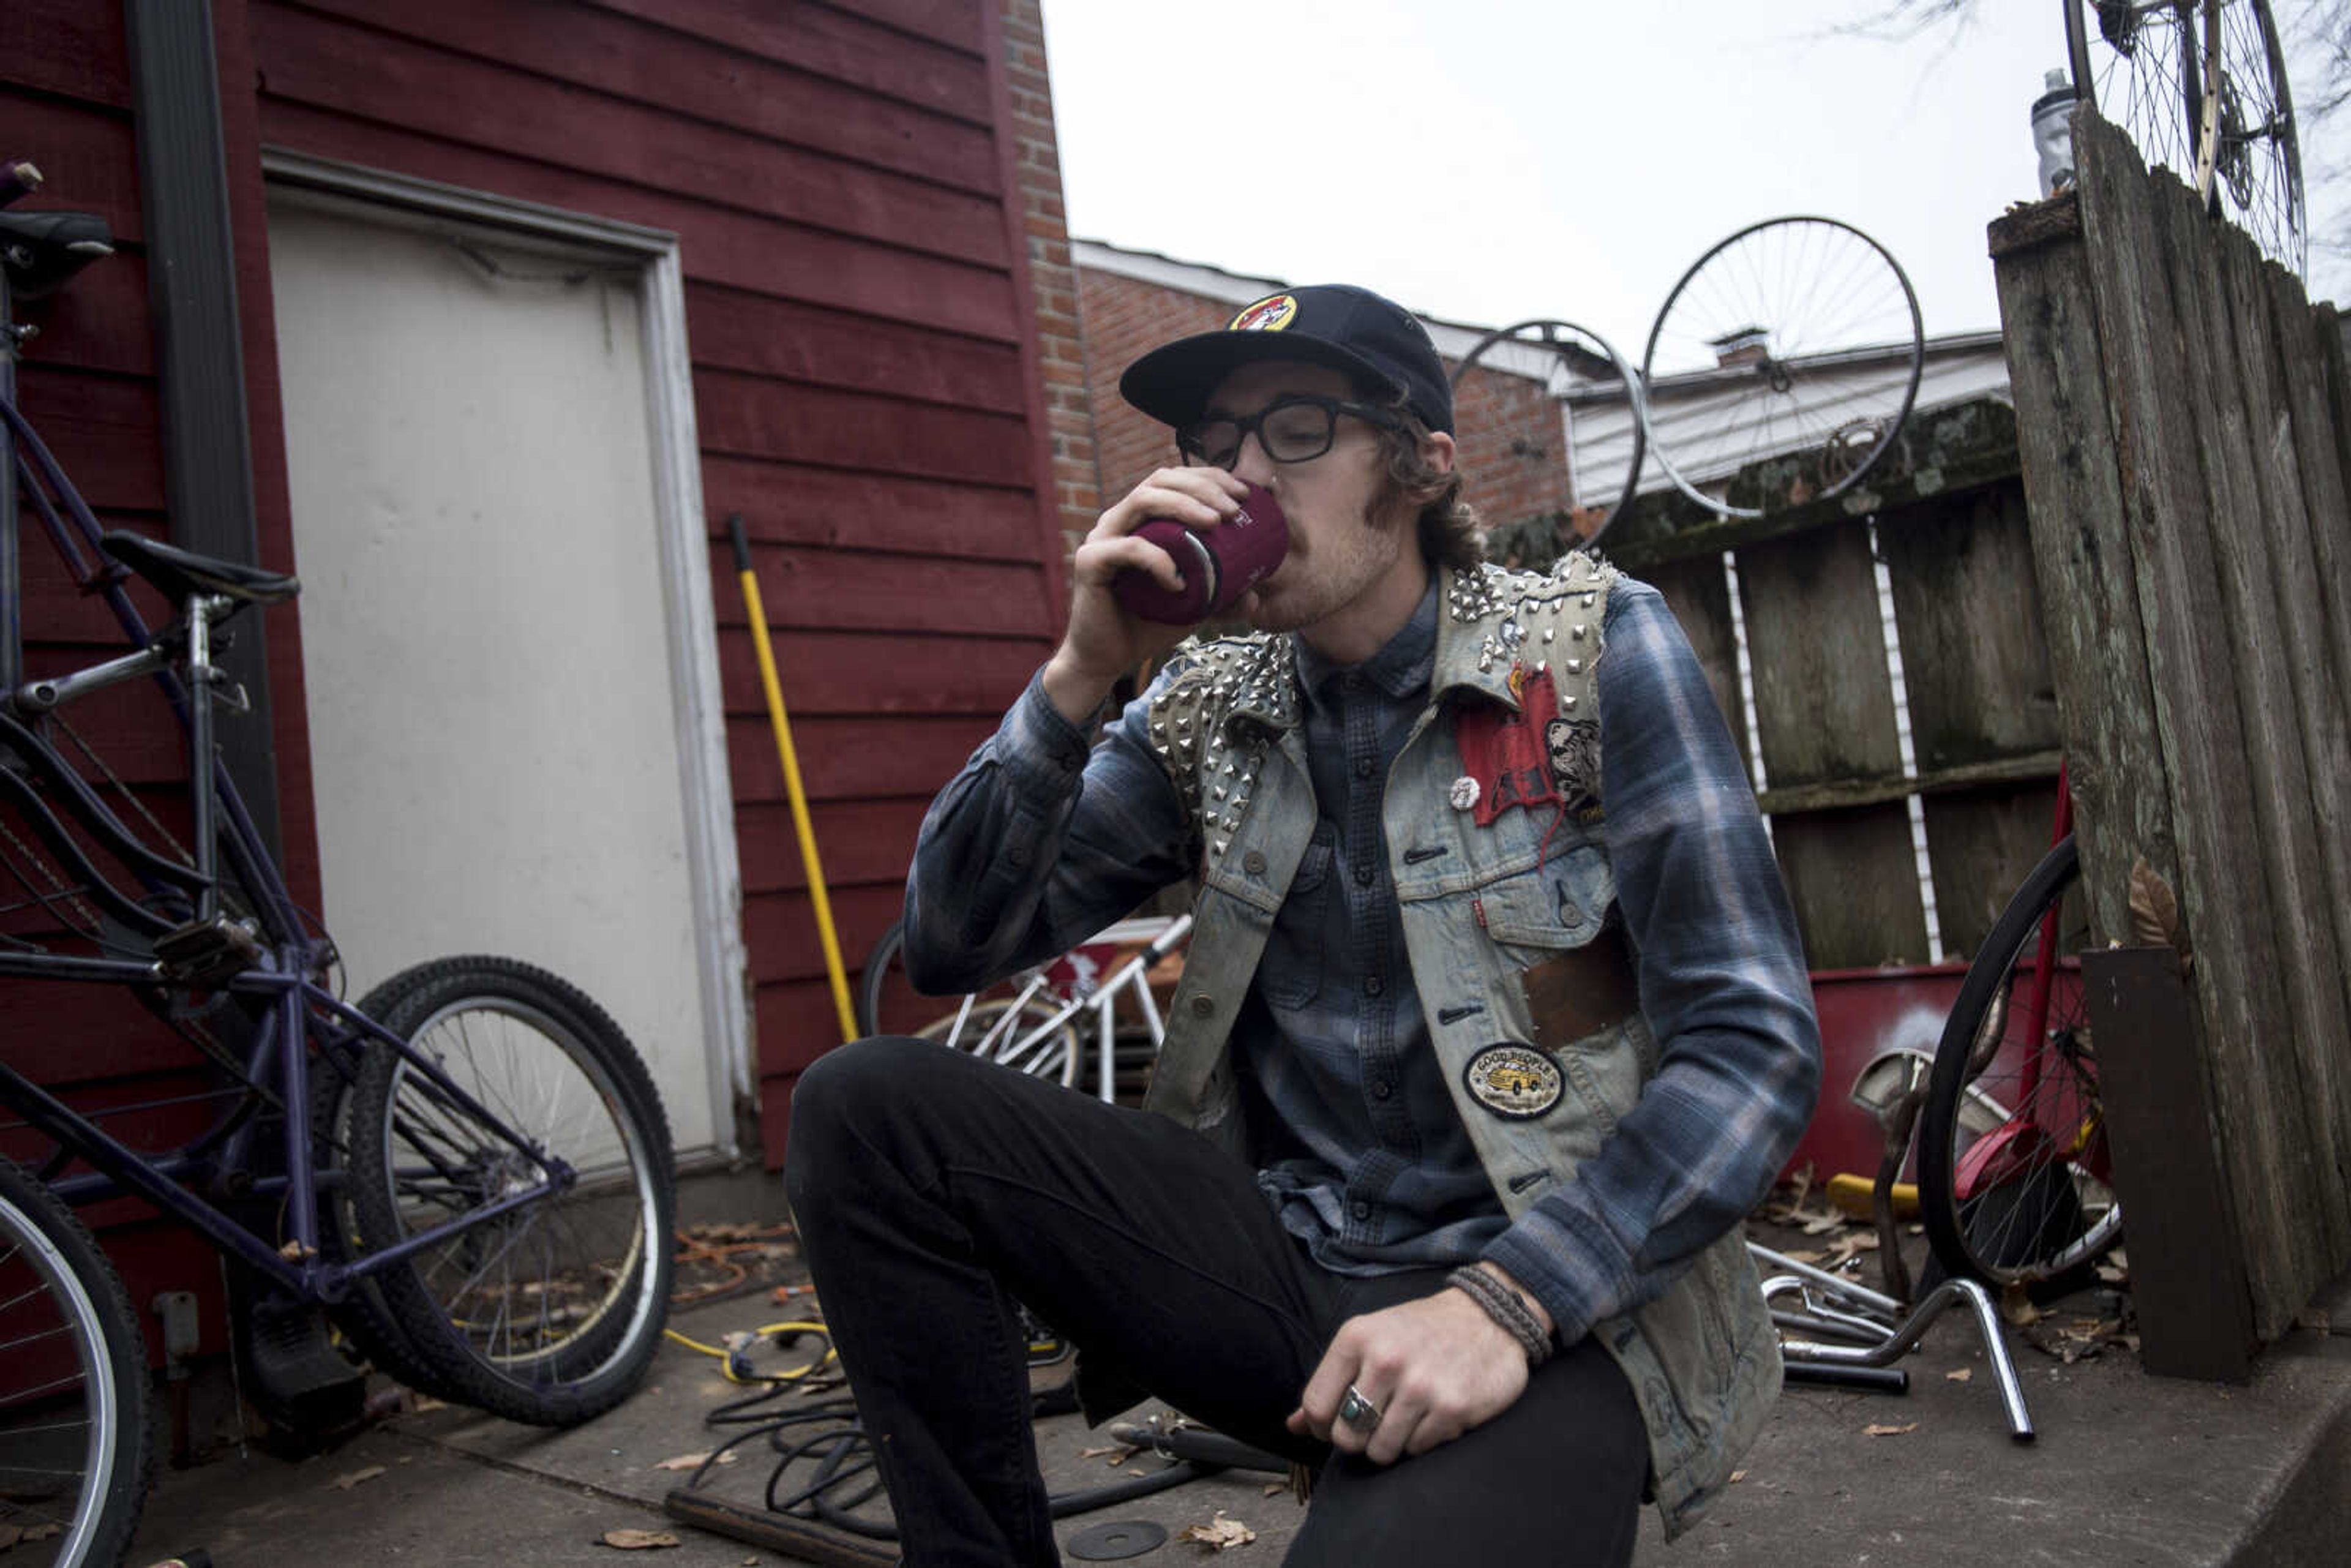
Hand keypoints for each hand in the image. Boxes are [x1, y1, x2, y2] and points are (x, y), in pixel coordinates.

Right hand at [1041, 467, 1247, 724]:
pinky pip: (1129, 548)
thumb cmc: (1148, 623)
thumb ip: (1222, 595)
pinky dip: (1159, 560)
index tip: (1245, 494)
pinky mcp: (1091, 561)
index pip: (1176, 479)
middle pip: (1161, 479)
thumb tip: (1256, 596)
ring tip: (1214, 524)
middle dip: (1202, 486)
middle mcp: (1121, 520)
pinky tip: (1179, 583)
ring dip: (1183, 506)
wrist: (1108, 658)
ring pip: (1143, 499)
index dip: (1210, 477)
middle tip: (1233, 510)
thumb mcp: (1195, 606)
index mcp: (1143, 519)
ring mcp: (1103, 536)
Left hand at [1285, 1279, 1536, 1465]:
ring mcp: (1420, 1386)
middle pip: (1346, 1437)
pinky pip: (1418, 1450)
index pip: (1317, 1407)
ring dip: (1391, 1443)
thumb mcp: (1369, 1340)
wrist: (1489, 1316)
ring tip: (1406, 1418)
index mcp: (1357, 1338)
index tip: (1337, 1423)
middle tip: (1377, 1423)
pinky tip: (1433, 1414)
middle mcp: (1385, 1360)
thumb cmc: (1420, 1331)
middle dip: (1359, 1439)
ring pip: (1381, 1451)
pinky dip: (1423, 1441)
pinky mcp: (1452, 1408)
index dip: (1322, 1427)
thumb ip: (1331, 1383)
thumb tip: (1293, 1426)